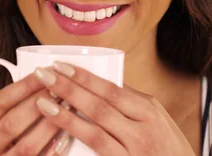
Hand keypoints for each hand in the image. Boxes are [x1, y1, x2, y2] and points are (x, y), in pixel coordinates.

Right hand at [0, 72, 68, 155]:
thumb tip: (39, 84)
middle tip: (59, 90)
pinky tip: (65, 139)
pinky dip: (51, 151)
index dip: (24, 85)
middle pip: (12, 122)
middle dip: (38, 104)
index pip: (1, 101)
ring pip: (26, 146)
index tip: (43, 72)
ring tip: (66, 111)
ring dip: (48, 127)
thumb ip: (7, 108)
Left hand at [33, 63, 195, 155]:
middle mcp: (142, 132)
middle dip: (68, 89)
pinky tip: (57, 134)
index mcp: (148, 112)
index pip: (111, 90)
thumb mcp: (157, 120)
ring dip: (65, 116)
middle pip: (99, 107)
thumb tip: (101, 83)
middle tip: (44, 75)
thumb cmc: (168, 149)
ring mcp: (132, 153)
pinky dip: (75, 141)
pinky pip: (95, 153)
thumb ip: (130, 103)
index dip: (83, 77)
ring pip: (94, 132)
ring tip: (43, 102)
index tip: (60, 65)